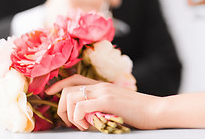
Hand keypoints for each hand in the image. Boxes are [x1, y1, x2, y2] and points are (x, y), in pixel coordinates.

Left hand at [45, 75, 161, 129]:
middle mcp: (100, 86)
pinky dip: (77, 118)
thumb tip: (85, 116)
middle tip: (68, 121)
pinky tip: (86, 125)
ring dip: (69, 114)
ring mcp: (103, 92)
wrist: (155, 110)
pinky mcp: (107, 101)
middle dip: (60, 107)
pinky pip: (81, 107)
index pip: (74, 78)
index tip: (49, 93)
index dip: (58, 84)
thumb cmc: (138, 111)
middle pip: (67, 89)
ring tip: (79, 125)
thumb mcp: (116, 105)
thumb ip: (100, 106)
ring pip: (70, 97)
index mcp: (102, 86)